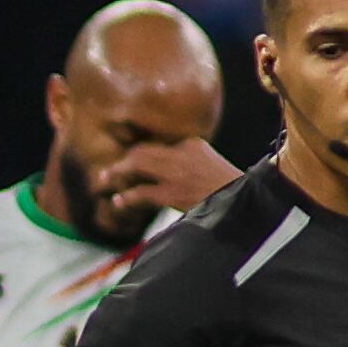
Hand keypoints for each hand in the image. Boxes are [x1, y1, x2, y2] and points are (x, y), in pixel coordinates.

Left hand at [93, 138, 240, 218]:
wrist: (242, 202)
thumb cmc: (226, 188)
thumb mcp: (208, 165)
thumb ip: (187, 161)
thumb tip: (162, 169)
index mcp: (192, 144)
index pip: (156, 145)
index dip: (137, 153)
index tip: (126, 160)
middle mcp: (182, 153)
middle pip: (142, 151)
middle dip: (123, 160)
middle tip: (109, 171)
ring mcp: (177, 173)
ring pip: (138, 165)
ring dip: (118, 173)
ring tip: (105, 180)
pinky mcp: (173, 193)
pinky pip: (142, 192)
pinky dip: (127, 196)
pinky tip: (118, 201)